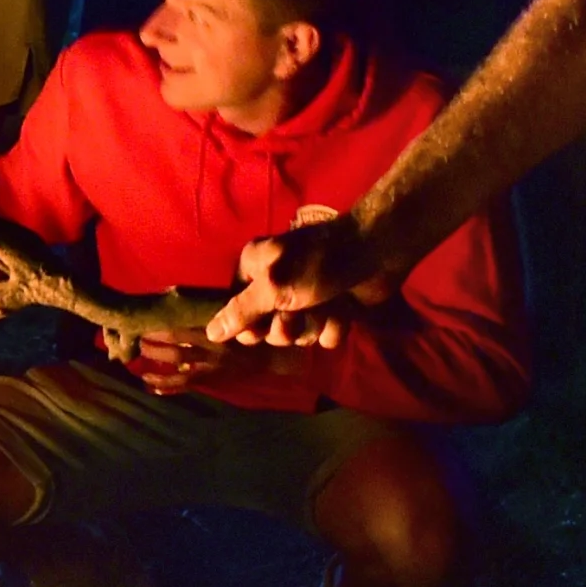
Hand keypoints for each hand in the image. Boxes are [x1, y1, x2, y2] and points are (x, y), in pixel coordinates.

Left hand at [125, 329, 255, 395]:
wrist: (266, 355)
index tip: (144, 324)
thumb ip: (202, 318)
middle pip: (177, 352)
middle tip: (139, 344)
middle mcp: (212, 350)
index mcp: (213, 331)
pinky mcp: (213, 381)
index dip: (159, 330)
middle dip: (154, 349)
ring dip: (158, 373)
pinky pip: (187, 386)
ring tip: (140, 372)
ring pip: (180, 372)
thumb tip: (173, 307)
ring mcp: (212, 368)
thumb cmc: (242, 332)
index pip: (181, 330)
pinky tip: (151, 388)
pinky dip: (168, 388)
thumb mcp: (224, 319)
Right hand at [208, 209, 389, 348]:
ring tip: (325, 308)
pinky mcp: (332, 308)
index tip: (257, 329)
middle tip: (295, 315)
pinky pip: (324, 335)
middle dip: (284, 329)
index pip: (236, 308)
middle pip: (267, 327)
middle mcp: (278, 281)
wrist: (375, 251)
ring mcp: (307, 297)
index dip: (248, 324)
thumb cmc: (318, 264)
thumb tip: (210, 333)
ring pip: (298, 334)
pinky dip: (334, 327)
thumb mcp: (274, 288)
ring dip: (312, 327)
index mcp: (256, 267)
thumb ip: (241, 312)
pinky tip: (344, 312)